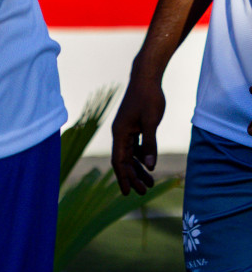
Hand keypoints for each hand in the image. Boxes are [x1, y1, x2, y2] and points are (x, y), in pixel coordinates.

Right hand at [111, 64, 165, 194]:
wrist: (146, 79)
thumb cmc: (148, 98)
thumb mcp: (151, 122)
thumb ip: (150, 144)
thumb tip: (151, 166)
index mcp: (120, 133)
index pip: (119, 161)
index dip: (123, 177)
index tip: (128, 193)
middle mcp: (120, 133)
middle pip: (124, 160)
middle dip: (132, 177)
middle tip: (143, 192)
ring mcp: (126, 130)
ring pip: (130, 155)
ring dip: (138, 169)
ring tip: (150, 184)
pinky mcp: (133, 126)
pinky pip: (134, 147)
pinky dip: (141, 157)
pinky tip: (149, 165)